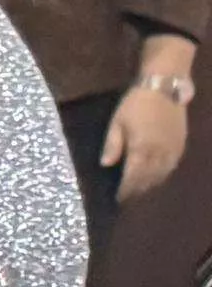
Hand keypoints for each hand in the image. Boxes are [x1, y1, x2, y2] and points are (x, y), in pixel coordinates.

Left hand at [107, 63, 192, 201]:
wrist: (164, 87)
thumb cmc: (136, 104)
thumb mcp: (117, 122)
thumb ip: (112, 145)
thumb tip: (105, 165)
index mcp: (142, 148)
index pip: (133, 177)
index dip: (126, 190)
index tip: (118, 199)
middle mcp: (160, 152)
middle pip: (149, 179)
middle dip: (138, 190)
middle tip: (128, 199)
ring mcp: (173, 149)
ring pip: (163, 174)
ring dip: (151, 184)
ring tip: (140, 191)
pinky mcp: (181, 144)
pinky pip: (173, 165)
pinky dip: (164, 174)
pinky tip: (157, 176)